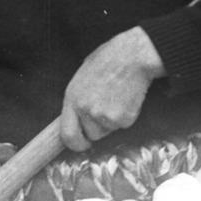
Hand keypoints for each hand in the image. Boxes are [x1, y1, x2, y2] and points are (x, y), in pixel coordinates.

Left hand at [59, 26, 165, 151]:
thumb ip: (77, 99)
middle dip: (98, 127)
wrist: (133, 56)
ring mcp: (104, 116)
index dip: (75, 144)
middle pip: (91, 135)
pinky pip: (122, 125)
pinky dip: (126, 115)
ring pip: (107, 131)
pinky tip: (126, 98)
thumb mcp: (82, 76)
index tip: (81, 144)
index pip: (67, 135)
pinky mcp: (123, 119)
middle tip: (106, 107)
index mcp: (72, 99)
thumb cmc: (108, 60)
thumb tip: (75, 117)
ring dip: (111, 121)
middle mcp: (86, 111)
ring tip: (116, 97)